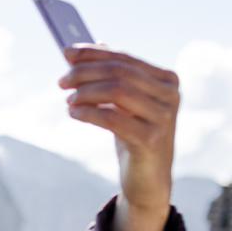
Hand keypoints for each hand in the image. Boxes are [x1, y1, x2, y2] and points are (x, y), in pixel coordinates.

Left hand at [59, 45, 178, 230]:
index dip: (93, 54)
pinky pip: (113, 118)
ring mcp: (163, 117)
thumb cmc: (133, 137)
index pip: (124, 59)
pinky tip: (74, 113)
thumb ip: (109, 78)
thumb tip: (77, 51)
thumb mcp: (124, 105)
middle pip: (120, 72)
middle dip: (86, 73)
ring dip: (86, 93)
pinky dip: (89, 112)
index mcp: (166, 79)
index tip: (66, 53)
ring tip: (68, 100)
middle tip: (62, 82)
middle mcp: (169, 94)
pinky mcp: (150, 139)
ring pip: (117, 91)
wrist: (148, 179)